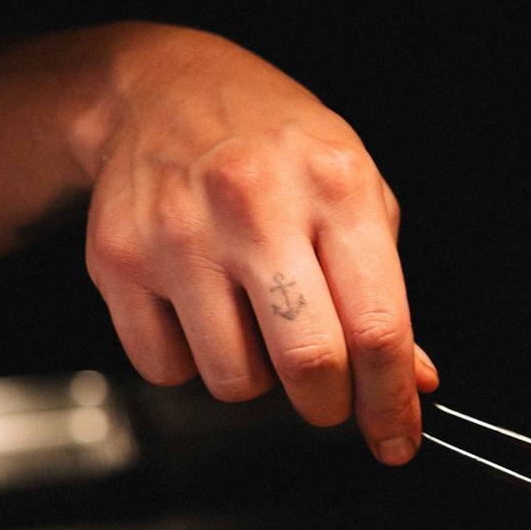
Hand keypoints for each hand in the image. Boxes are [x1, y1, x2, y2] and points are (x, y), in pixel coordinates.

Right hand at [83, 26, 435, 462]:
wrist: (162, 89)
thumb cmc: (275, 144)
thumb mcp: (356, 192)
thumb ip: (386, 290)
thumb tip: (412, 379)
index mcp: (334, 186)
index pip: (377, 326)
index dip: (391, 402)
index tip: (396, 440)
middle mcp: (256, 206)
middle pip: (308, 362)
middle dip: (328, 405)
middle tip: (327, 395)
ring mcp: (180, 233)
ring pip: (235, 379)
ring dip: (257, 378)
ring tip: (256, 324)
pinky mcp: (118, 259)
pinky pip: (167, 367)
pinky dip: (192, 361)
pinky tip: (203, 310)